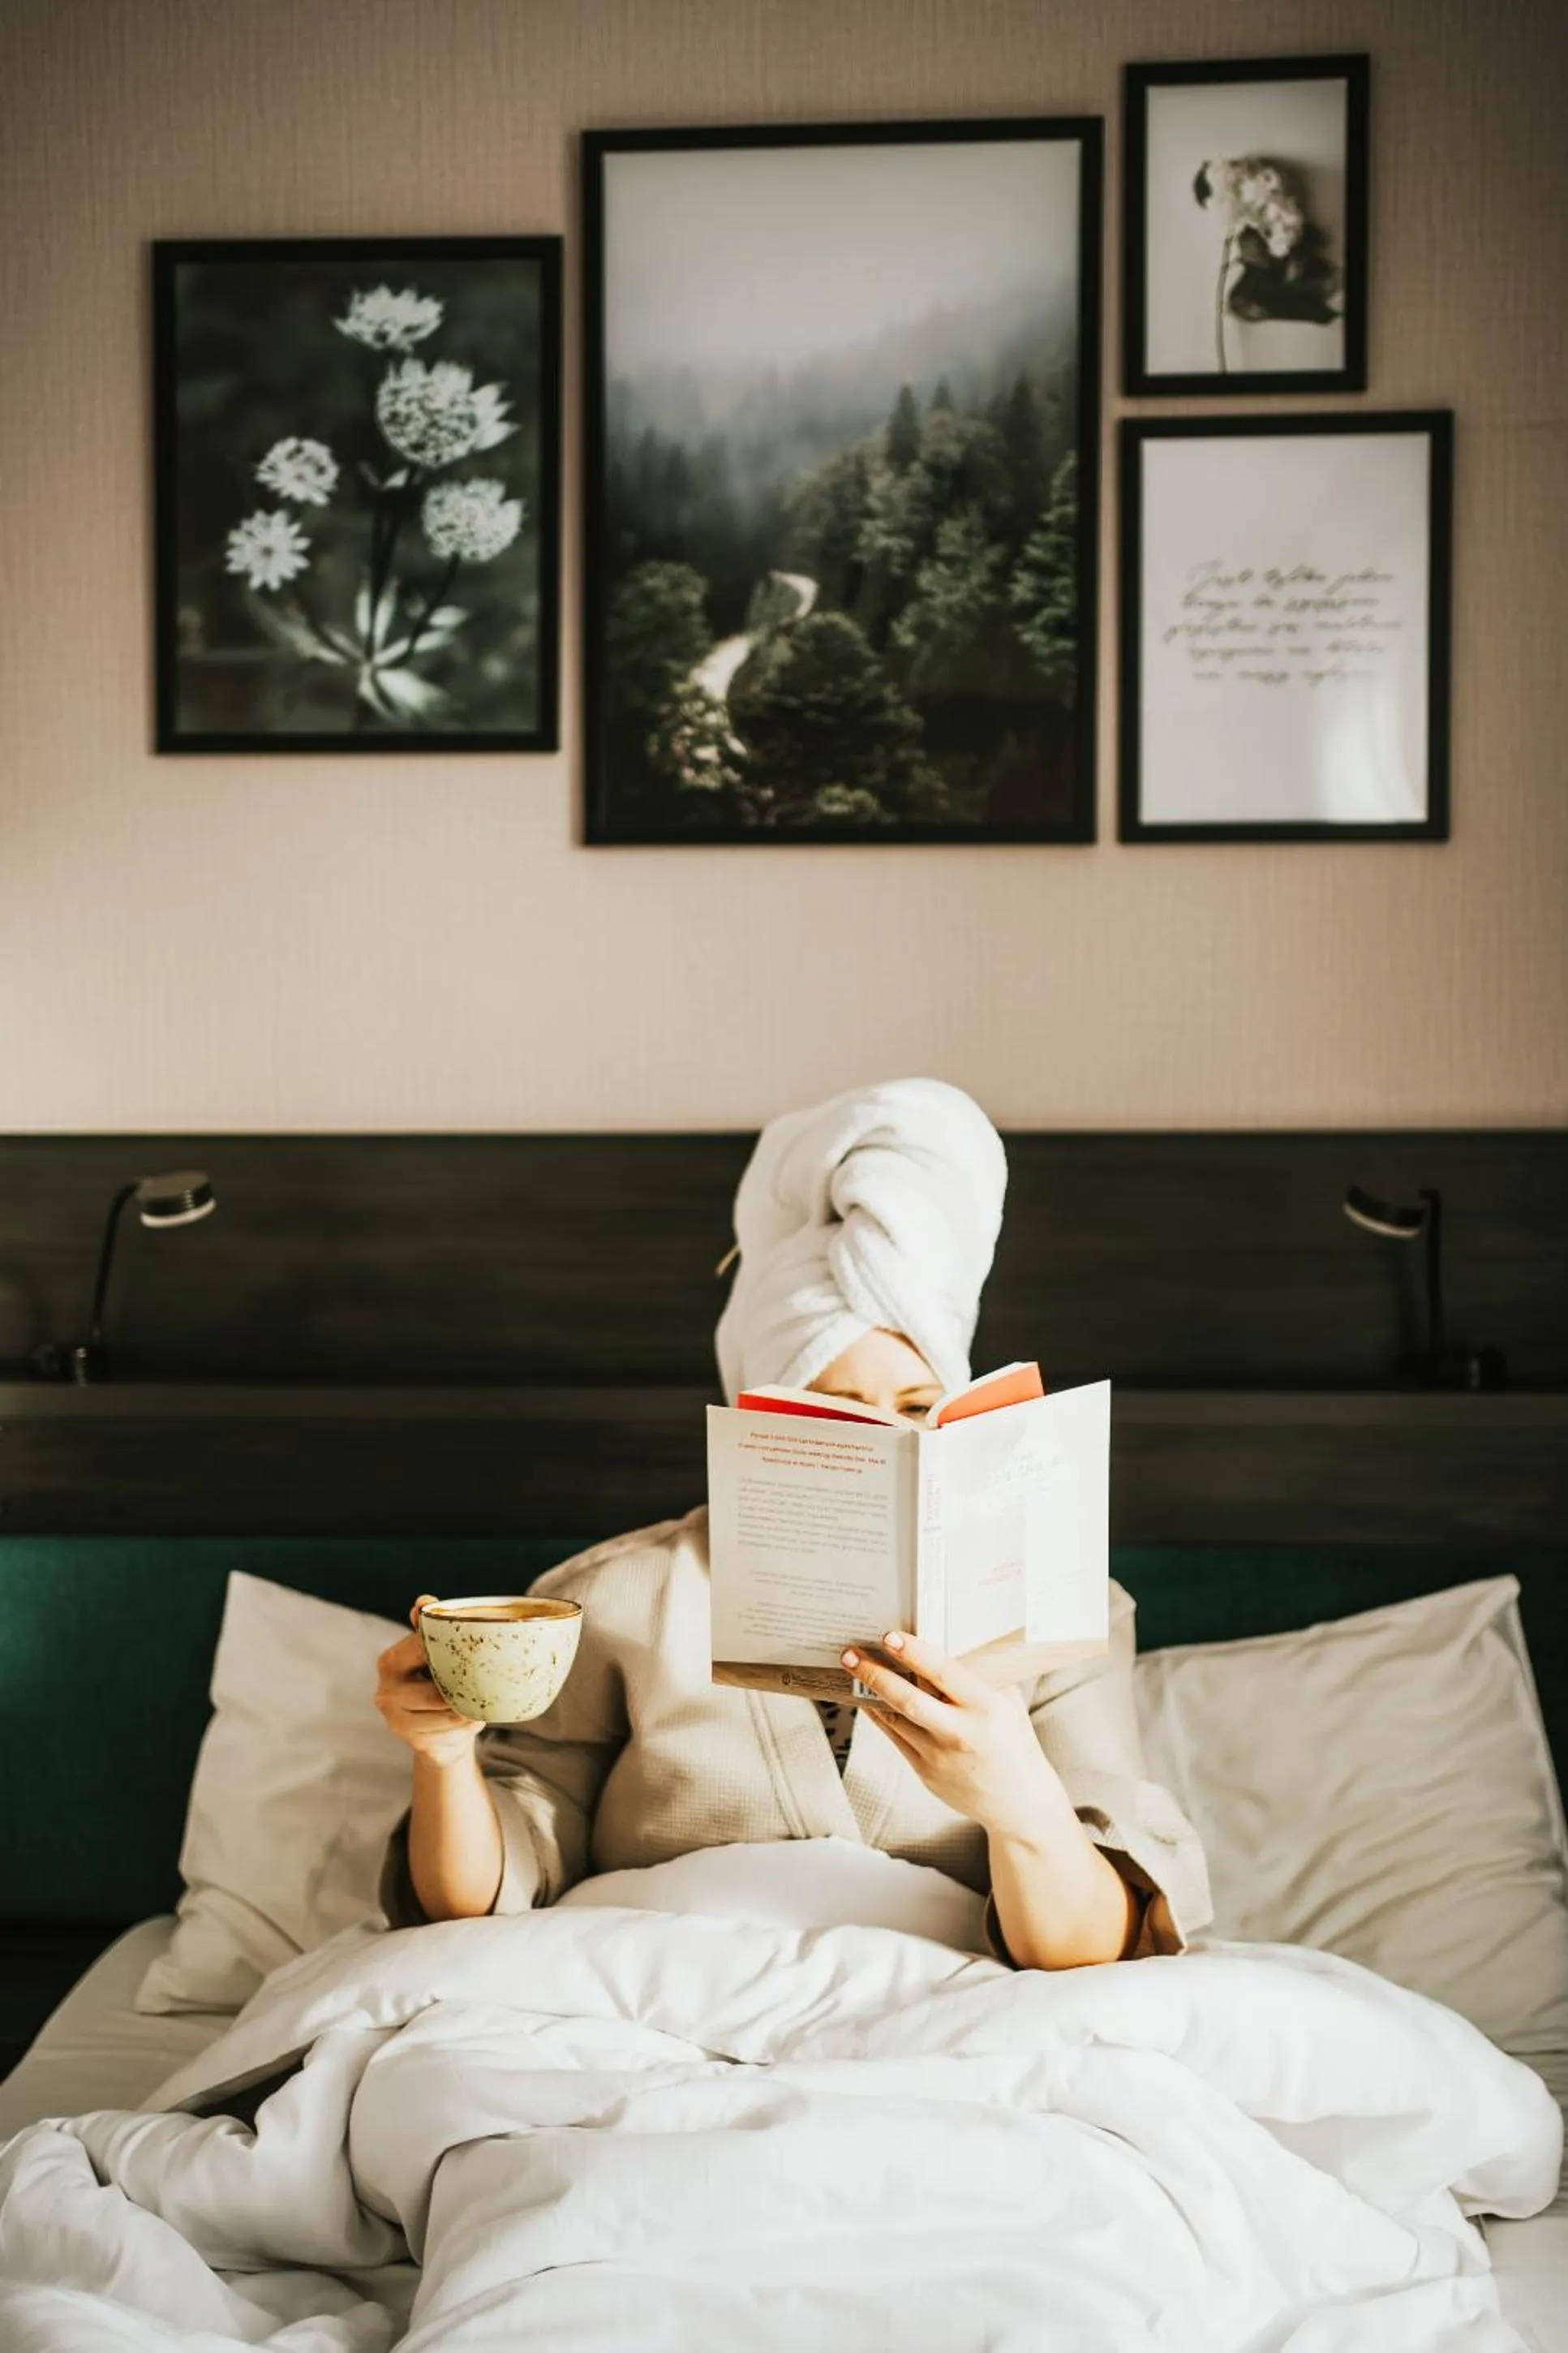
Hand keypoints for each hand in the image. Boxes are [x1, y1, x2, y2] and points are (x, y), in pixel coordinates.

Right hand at [374, 1594, 483, 1768]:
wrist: (441, 1732)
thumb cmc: (441, 1682)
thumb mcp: (437, 1654)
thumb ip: (430, 1628)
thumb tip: (423, 1601)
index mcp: (390, 1661)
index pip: (423, 1649)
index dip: (451, 1649)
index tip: (473, 1649)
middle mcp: (385, 1691)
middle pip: (436, 1688)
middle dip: (464, 1685)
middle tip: (485, 1681)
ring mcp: (395, 1720)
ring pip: (446, 1710)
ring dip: (469, 1707)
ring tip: (480, 1701)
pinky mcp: (411, 1741)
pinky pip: (450, 1730)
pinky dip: (467, 1725)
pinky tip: (471, 1719)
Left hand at [842, 1631, 1064, 1841]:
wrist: (1019, 1802)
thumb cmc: (1013, 1740)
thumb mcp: (1007, 1702)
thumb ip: (977, 1676)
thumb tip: (940, 1643)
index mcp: (987, 1708)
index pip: (944, 1674)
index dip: (914, 1653)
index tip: (889, 1636)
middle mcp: (961, 1733)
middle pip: (909, 1700)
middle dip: (876, 1674)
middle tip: (850, 1653)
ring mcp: (940, 1757)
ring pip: (895, 1719)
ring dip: (870, 1692)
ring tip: (851, 1667)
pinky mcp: (926, 1773)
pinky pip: (895, 1737)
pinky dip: (879, 1715)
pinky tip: (867, 1697)